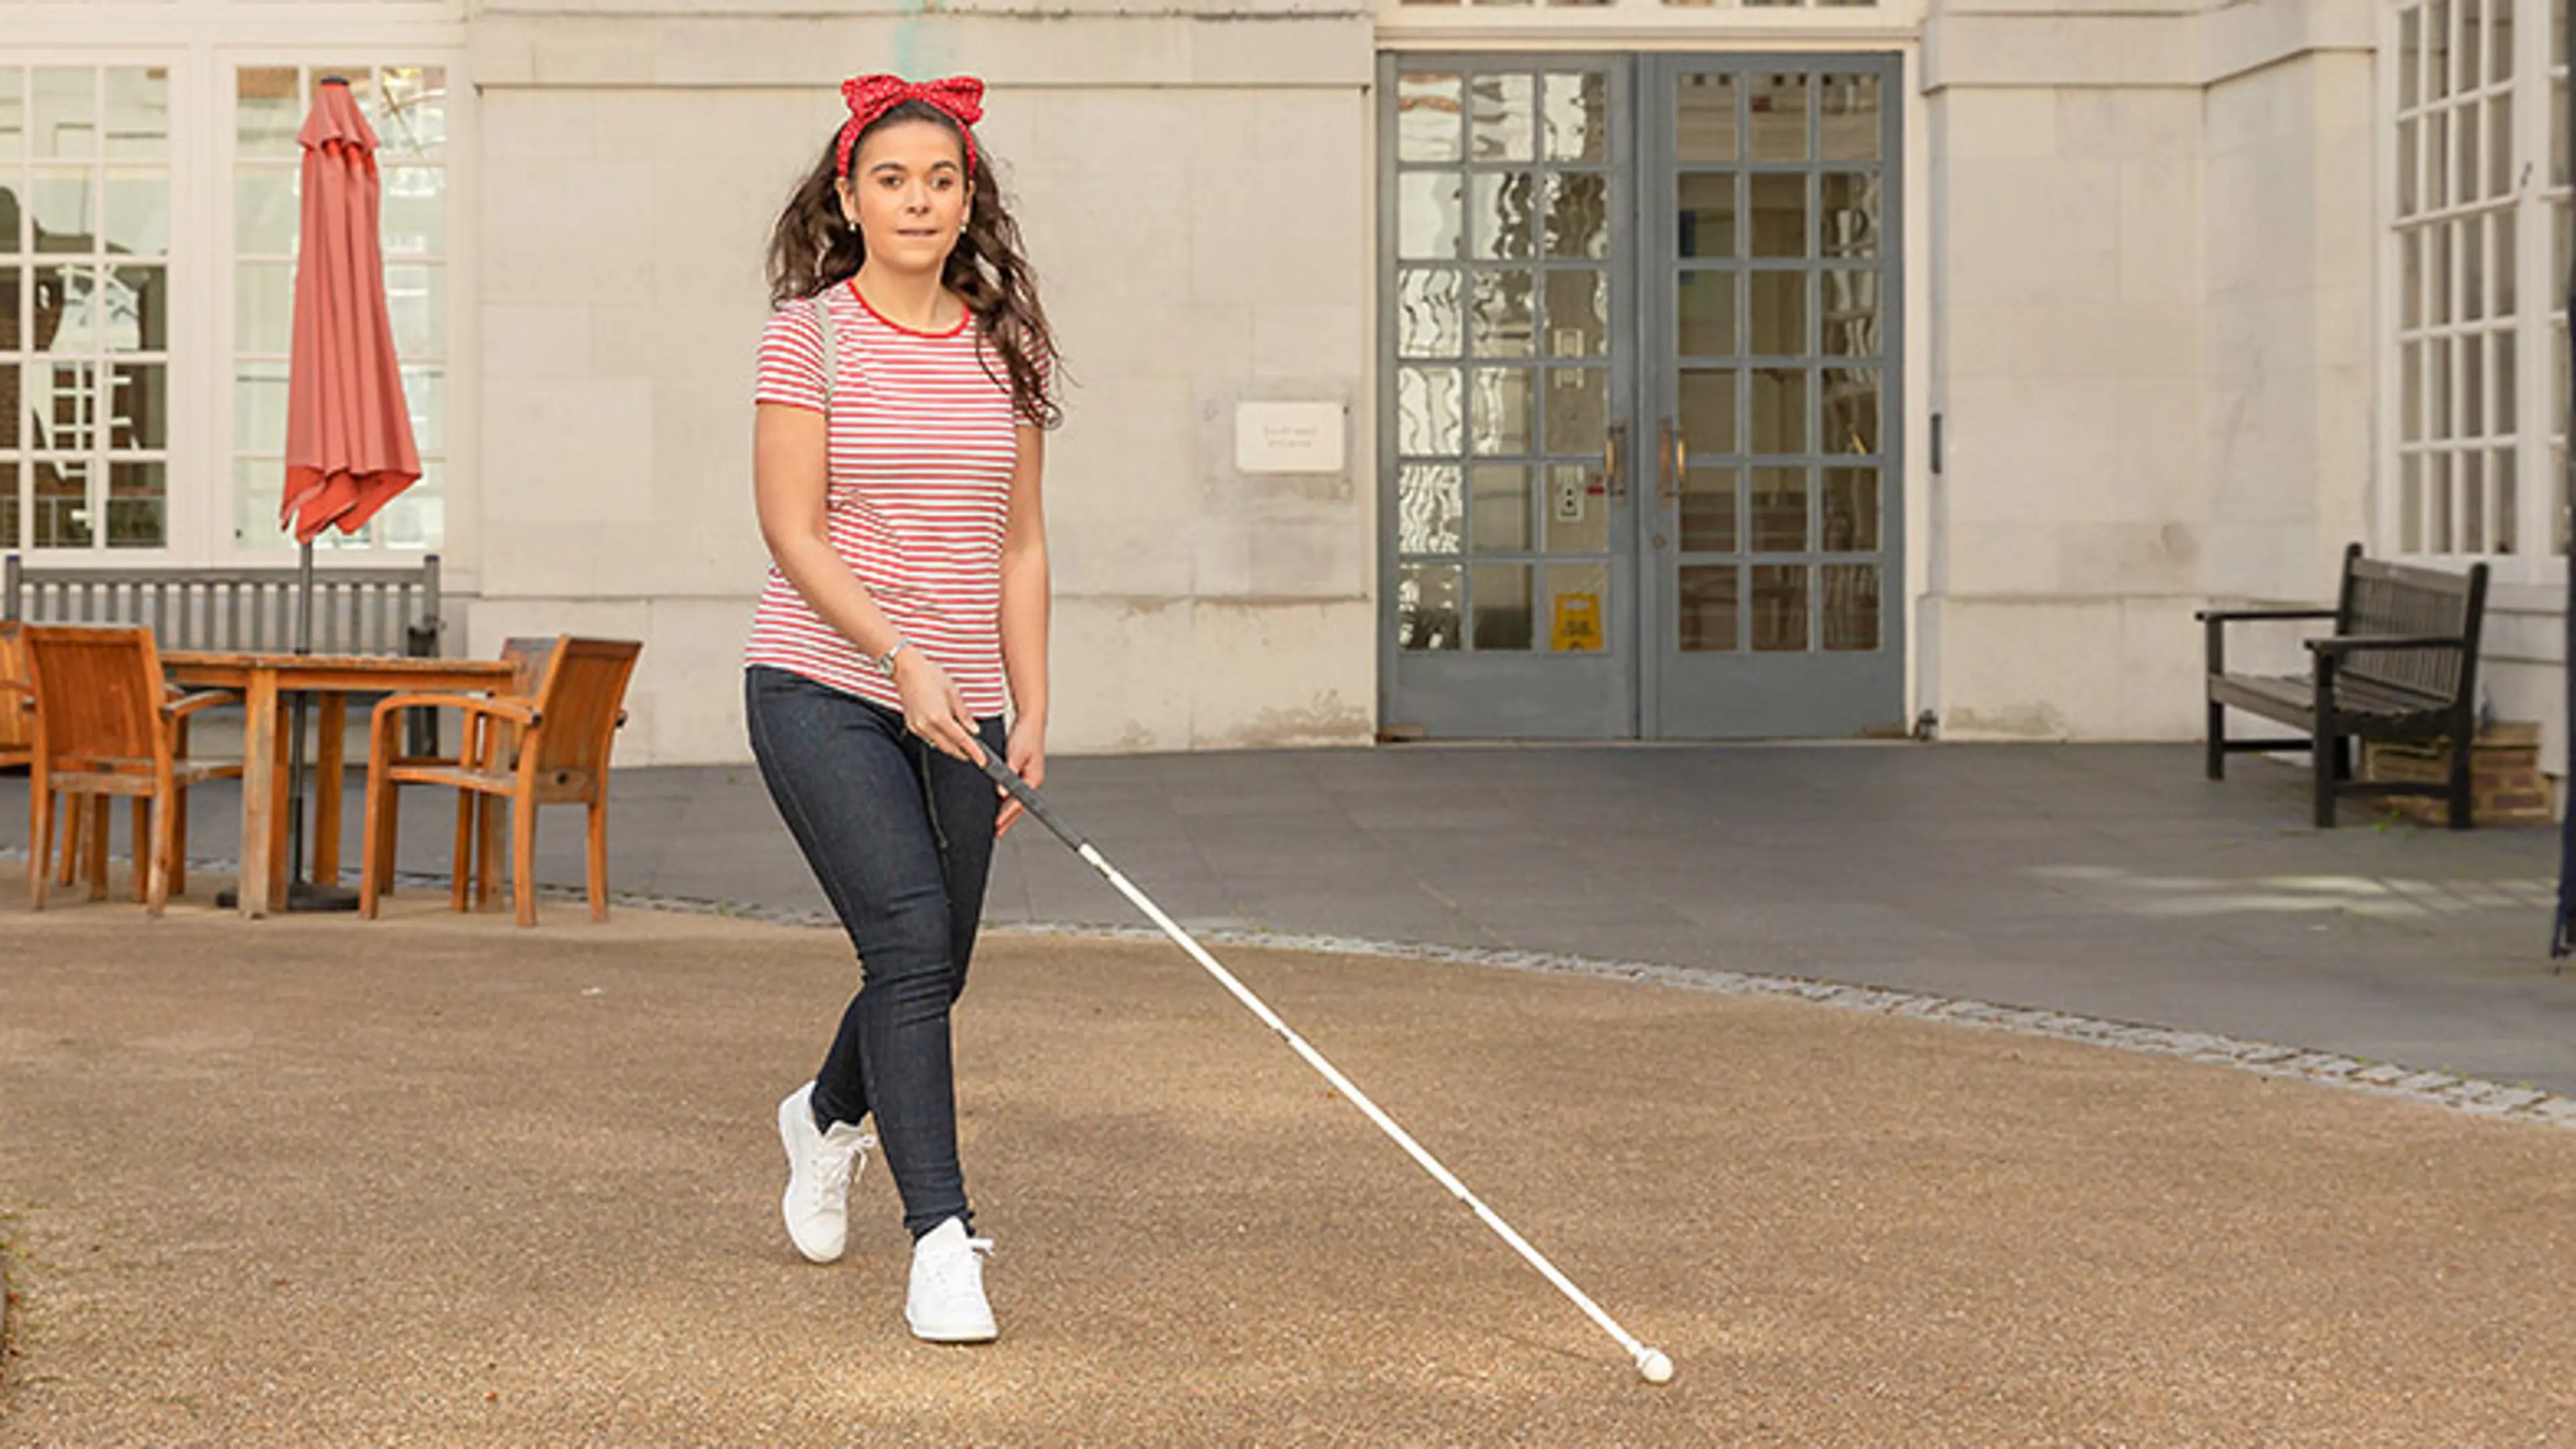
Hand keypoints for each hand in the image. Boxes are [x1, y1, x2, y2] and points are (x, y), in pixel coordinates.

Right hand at [893, 651, 982, 764]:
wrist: (906, 669)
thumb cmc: (929, 676)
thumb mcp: (954, 693)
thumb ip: (964, 714)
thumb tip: (973, 730)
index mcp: (940, 717)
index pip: (961, 740)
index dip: (974, 752)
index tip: (982, 760)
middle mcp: (926, 725)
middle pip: (949, 747)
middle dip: (963, 753)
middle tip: (975, 755)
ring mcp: (917, 726)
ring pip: (938, 745)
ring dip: (952, 747)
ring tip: (963, 745)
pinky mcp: (911, 725)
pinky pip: (928, 739)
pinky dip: (939, 740)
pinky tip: (947, 735)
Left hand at [995, 716, 1044, 837]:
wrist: (1029, 721)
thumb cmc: (1026, 735)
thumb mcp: (1016, 754)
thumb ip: (1008, 772)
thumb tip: (1001, 791)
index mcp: (1034, 778)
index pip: (1019, 803)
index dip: (1007, 815)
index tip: (998, 825)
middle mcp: (1032, 781)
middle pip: (1019, 806)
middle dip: (1007, 820)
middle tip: (996, 832)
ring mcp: (1027, 778)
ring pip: (1016, 801)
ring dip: (1006, 812)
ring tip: (996, 825)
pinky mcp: (1021, 773)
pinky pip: (1013, 792)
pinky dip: (1006, 801)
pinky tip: (998, 805)